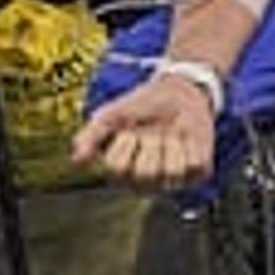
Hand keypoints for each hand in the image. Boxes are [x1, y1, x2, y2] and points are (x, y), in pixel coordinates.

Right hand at [71, 76, 214, 190]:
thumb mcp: (111, 115)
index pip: (117, 168)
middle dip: (150, 143)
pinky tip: (189, 138)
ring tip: (171, 134)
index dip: (125, 144)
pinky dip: (193, 145)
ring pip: (172, 172)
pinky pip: (196, 164)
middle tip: (153, 131)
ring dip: (173, 145)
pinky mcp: (198, 172)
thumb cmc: (141, 107)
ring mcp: (173, 180)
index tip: (130, 129)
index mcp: (121, 173)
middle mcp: (146, 182)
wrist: (178, 92)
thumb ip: (90, 135)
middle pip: (146, 173)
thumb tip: (76, 160)